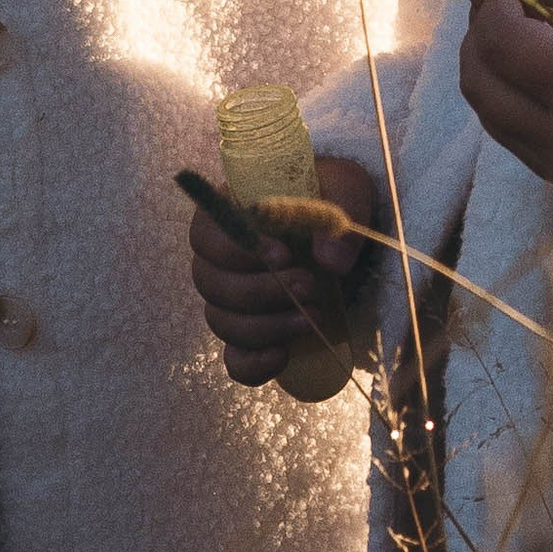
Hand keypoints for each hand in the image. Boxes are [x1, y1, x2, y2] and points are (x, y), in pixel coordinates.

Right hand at [190, 152, 380, 388]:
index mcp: (232, 213)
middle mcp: (222, 259)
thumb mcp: (348, 187)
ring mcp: (235, 301)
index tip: (283, 255)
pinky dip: (253, 364)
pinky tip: (282, 356)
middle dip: (260, 292)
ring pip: (222, 322)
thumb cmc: (335, 201)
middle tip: (309, 286)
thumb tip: (330, 259)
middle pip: (210, 283)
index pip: (204, 233)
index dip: (234, 250)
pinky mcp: (254, 334)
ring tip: (312, 317)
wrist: (346, 236)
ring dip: (265, 326)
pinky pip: (235, 359)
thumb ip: (342, 207)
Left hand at [460, 0, 552, 182]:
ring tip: (522, 27)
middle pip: (478, 74)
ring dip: (485, 56)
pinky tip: (528, 62)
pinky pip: (496, 123)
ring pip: (480, 102)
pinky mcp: (545, 169)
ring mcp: (550, 160)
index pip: (501, 40)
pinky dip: (497, 85)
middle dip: (482, 27)